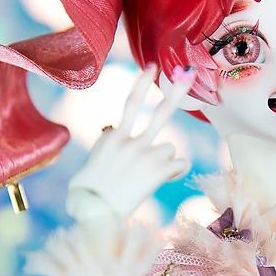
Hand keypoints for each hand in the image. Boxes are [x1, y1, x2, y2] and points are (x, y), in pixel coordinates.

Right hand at [66, 66, 192, 221]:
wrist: (93, 207)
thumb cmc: (89, 187)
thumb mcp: (95, 156)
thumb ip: (110, 140)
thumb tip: (114, 128)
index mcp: (115, 135)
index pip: (132, 105)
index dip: (143, 87)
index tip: (151, 68)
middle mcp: (132, 141)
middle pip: (159, 112)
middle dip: (175, 93)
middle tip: (186, 74)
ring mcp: (146, 155)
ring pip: (169, 148)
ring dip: (163, 160)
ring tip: (145, 175)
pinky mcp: (158, 171)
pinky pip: (179, 164)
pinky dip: (174, 172)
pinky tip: (160, 180)